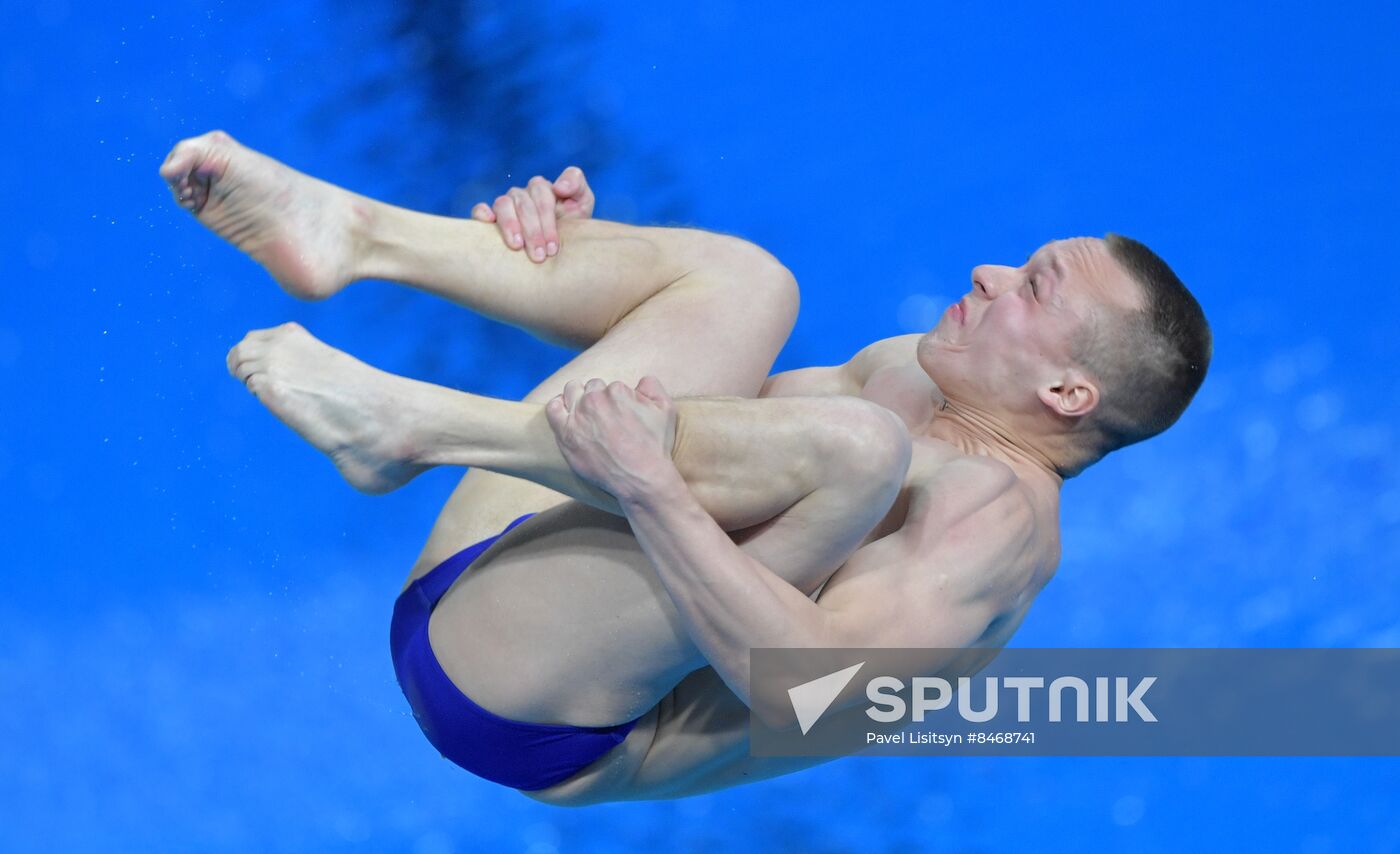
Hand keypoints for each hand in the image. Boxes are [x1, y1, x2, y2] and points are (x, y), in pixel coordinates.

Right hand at [472, 166, 595, 262]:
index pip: (542, 194)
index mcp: (542, 190)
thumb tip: (557, 187)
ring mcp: (505, 205)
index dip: (547, 219)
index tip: (553, 247)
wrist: (558, 252)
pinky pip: (479, 210)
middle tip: (539, 256)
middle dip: (532, 231)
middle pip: (523, 203)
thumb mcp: (582, 205)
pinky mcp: (489, 218)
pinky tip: (488, 225)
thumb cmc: (572, 226)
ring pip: (502, 205)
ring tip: (517, 247)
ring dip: (510, 226)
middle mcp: (522, 195)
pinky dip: (481, 214)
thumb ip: (576, 185)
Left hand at [544, 376, 677, 501]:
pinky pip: (553, 410)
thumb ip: (653, 386)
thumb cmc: (654, 446)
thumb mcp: (666, 409)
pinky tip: (564, 410)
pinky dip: (558, 406)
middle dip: (599, 398)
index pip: (612, 387)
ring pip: (572, 392)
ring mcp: (577, 417)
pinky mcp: (566, 434)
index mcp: (617, 391)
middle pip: (592, 388)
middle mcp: (594, 400)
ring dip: (578, 397)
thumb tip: (640, 381)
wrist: (641, 478)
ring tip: (585, 411)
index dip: (618, 400)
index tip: (621, 415)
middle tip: (606, 418)